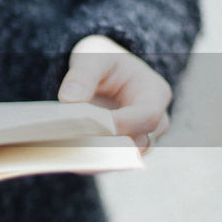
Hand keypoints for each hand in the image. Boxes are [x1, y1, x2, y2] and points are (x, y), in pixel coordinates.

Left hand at [57, 34, 171, 153]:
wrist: (100, 73)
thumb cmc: (102, 61)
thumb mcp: (92, 58)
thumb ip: (82, 76)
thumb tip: (69, 100)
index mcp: (154, 93)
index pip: (147, 116)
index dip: (123, 124)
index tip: (93, 125)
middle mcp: (154, 121)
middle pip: (140, 143)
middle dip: (109, 146)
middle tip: (78, 145)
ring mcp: (138, 139)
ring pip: (124, 158)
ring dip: (98, 159)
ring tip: (70, 155)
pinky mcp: (120, 151)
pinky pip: (108, 163)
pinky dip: (90, 162)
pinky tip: (68, 158)